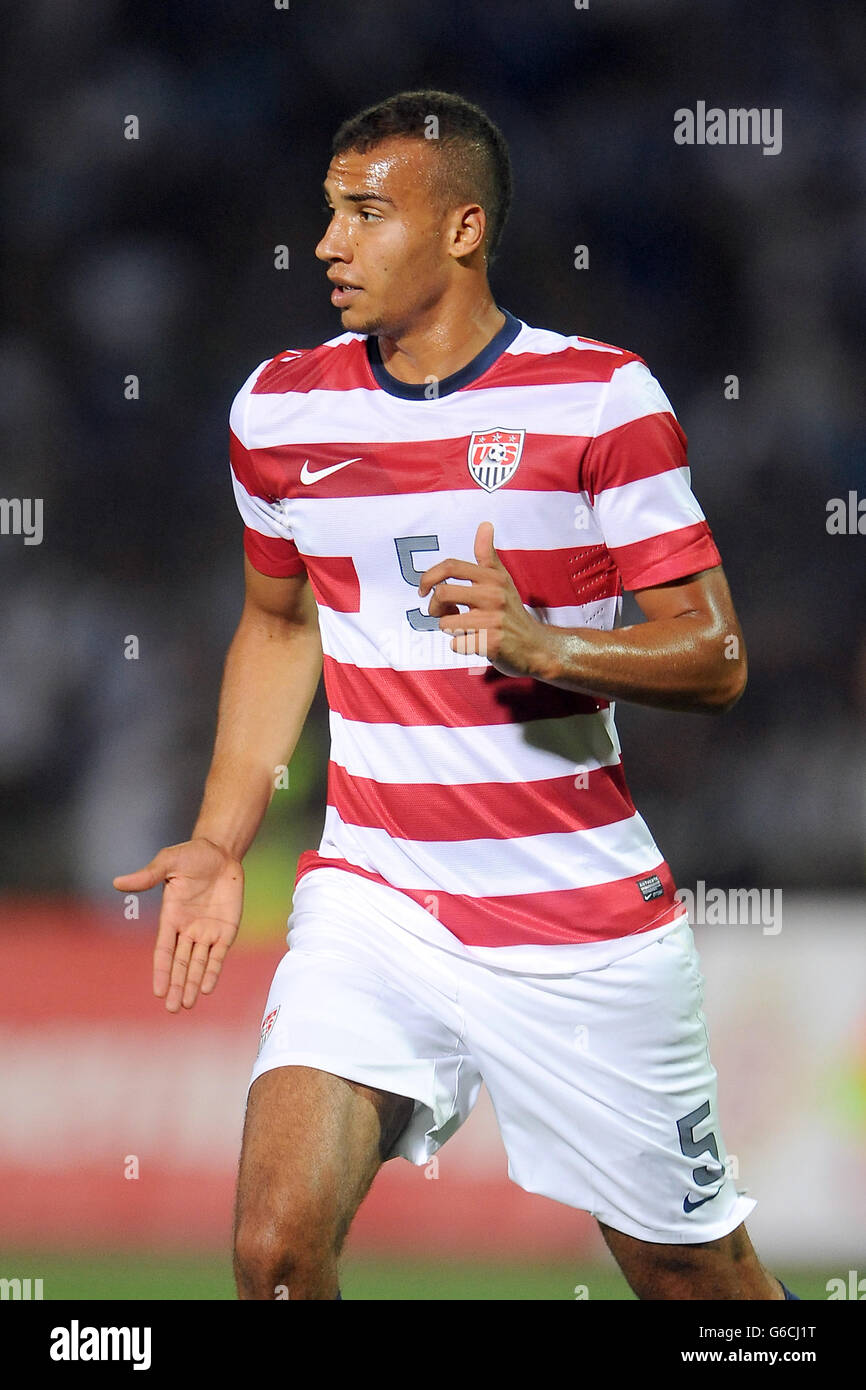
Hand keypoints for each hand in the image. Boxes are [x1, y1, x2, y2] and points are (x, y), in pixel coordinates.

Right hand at [113, 838, 242, 1012]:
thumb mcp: (168, 862)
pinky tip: (208, 988)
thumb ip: (147, 875)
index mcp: (171, 917)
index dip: (162, 971)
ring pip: (199, 964)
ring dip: (194, 984)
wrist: (221, 852)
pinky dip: (214, 971)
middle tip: (174, 1009)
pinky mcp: (226, 930)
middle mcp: (187, 929)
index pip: (164, 950)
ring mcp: (207, 931)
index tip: (159, 991)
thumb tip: (117, 882)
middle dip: (178, 986)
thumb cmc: (192, 855)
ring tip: (188, 1005)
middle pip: (181, 964)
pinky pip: (219, 955)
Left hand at [418, 521, 552, 678]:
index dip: (429, 576)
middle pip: (442, 593)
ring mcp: (493, 620)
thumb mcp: (501, 580)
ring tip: (466, 628)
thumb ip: (487, 555)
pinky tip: (475, 642)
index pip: (451, 566)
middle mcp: (493, 595)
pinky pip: (456, 644)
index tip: (423, 589)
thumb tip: (485, 524)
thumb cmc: (511, 611)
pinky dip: (460, 646)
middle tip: (443, 613)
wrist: (534, 645)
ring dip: (450, 629)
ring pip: (446, 623)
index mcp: (492, 577)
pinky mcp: (491, 643)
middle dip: (434, 607)